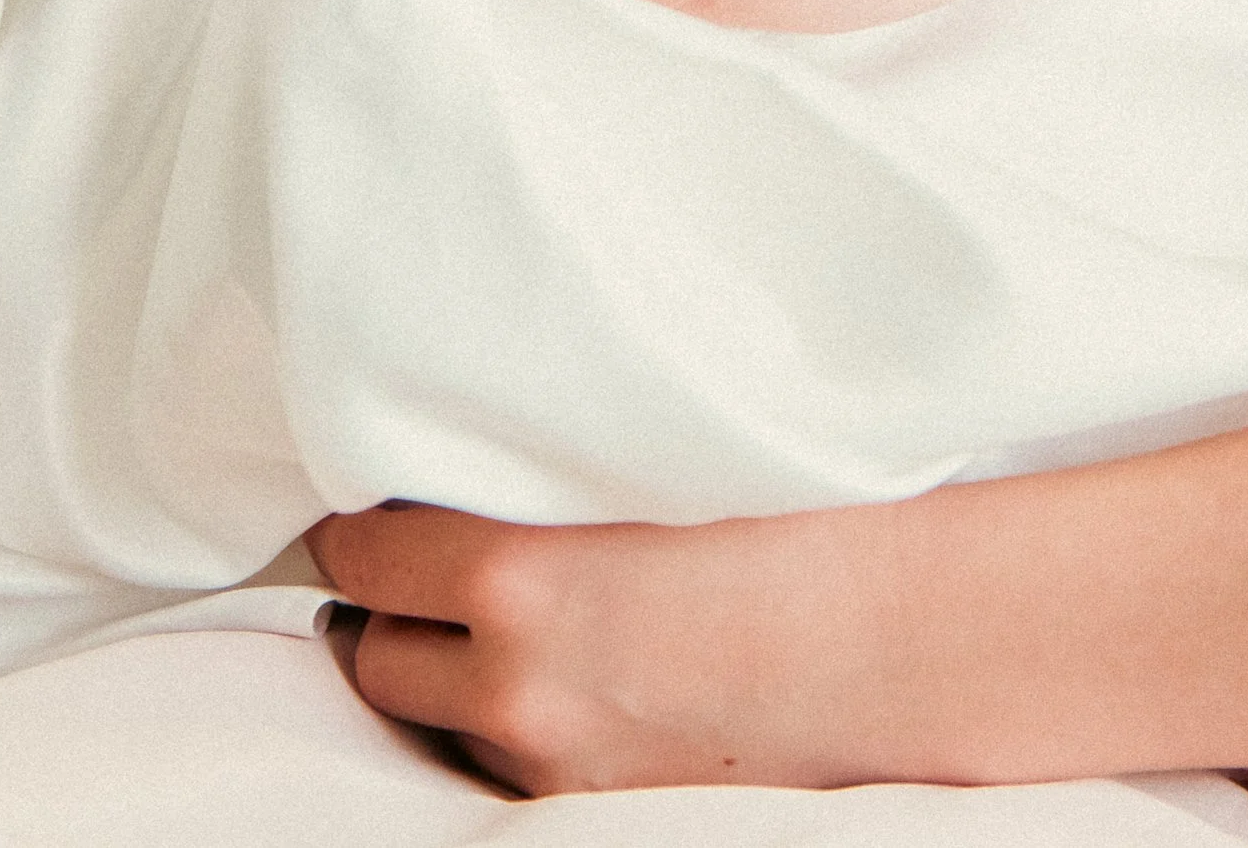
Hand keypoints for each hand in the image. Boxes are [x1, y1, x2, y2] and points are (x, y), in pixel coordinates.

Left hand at [308, 500, 871, 791]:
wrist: (889, 640)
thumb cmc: (791, 523)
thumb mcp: (643, 462)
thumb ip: (540, 465)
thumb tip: (463, 442)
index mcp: (517, 576)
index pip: (362, 555)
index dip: (358, 523)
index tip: (367, 501)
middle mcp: (514, 682)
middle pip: (374, 652)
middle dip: (389, 606)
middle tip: (416, 557)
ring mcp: (550, 757)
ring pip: (431, 718)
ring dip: (441, 669)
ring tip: (487, 615)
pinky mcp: (589, 805)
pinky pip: (498, 763)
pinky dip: (504, 720)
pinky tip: (557, 668)